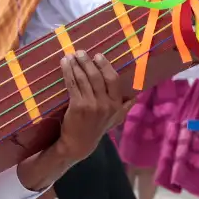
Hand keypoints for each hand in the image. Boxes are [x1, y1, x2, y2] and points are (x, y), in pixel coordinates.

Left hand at [15, 53, 133, 190]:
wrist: (78, 145)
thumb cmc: (95, 129)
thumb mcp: (114, 120)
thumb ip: (123, 107)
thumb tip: (135, 96)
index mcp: (116, 105)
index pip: (113, 80)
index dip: (105, 66)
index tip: (98, 56)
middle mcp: (106, 104)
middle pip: (97, 76)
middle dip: (88, 62)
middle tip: (80, 52)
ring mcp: (92, 105)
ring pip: (84, 78)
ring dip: (76, 64)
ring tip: (70, 55)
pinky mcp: (77, 106)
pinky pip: (73, 84)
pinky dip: (68, 72)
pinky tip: (64, 64)